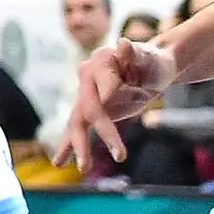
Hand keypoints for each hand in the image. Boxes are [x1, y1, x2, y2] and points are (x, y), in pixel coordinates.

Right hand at [58, 36, 175, 165]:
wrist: (151, 69)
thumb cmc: (152, 61)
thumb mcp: (149, 57)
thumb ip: (134, 53)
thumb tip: (123, 45)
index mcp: (100, 63)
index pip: (105, 85)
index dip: (116, 95)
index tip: (138, 98)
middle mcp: (86, 79)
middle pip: (88, 108)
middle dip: (102, 132)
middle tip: (121, 155)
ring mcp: (86, 95)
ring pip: (77, 122)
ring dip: (79, 146)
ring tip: (81, 168)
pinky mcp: (89, 110)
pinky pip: (76, 129)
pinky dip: (69, 146)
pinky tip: (60, 163)